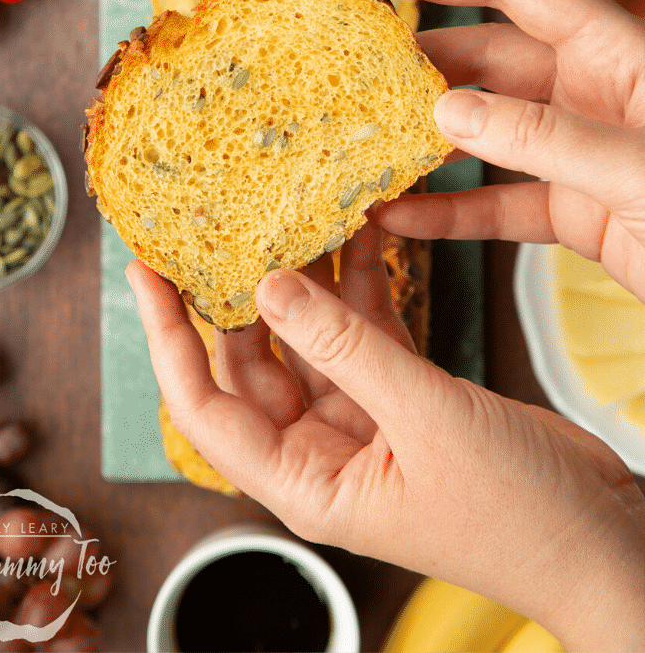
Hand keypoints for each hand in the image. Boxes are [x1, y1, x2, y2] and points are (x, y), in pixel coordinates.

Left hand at [127, 230, 644, 652]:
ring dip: (306, 278)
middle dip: (234, 294)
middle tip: (218, 222)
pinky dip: (363, 285)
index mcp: (306, 481)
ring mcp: (362, 419)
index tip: (147, 273)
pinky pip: (365, 332)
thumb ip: (347, 350)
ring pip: (310, 336)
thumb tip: (271, 288)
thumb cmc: (517, 514)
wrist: (599, 536)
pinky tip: (363, 232)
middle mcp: (321, 450)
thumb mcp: (424, 422)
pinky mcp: (403, 395)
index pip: (206, 406)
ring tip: (291, 209)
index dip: (169, 338)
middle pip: (251, 362)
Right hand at [352, 0, 644, 303]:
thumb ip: (545, 138)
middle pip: (487, 58)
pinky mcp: (577, 214)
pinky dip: (453, 214)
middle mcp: (593, 93)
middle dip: (418, 61)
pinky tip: (402, 222)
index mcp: (619, 54)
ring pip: (484, 134)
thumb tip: (447, 110)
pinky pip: (501, 206)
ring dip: (425, 143)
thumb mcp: (639, 170)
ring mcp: (581, 154)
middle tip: (349, 72)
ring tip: (362, 148)